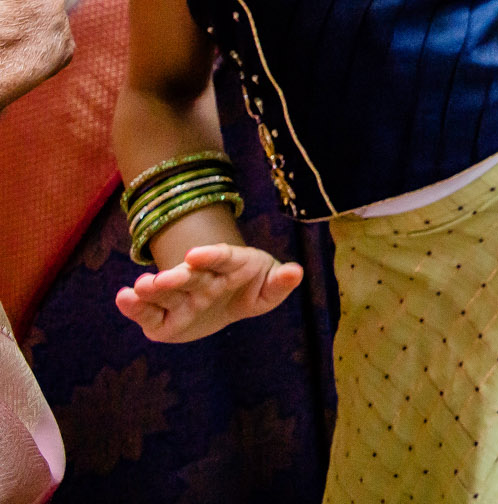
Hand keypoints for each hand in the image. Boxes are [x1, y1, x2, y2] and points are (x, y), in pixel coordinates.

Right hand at [114, 243, 301, 342]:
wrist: (230, 302)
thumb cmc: (251, 288)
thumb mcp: (269, 289)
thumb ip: (280, 282)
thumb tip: (295, 272)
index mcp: (230, 266)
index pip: (222, 258)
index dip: (211, 256)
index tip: (195, 255)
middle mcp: (202, 279)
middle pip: (190, 276)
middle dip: (177, 276)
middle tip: (163, 278)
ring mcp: (181, 297)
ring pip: (165, 292)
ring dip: (152, 290)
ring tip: (139, 288)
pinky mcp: (164, 319)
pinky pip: (148, 312)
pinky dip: (134, 306)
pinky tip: (123, 298)